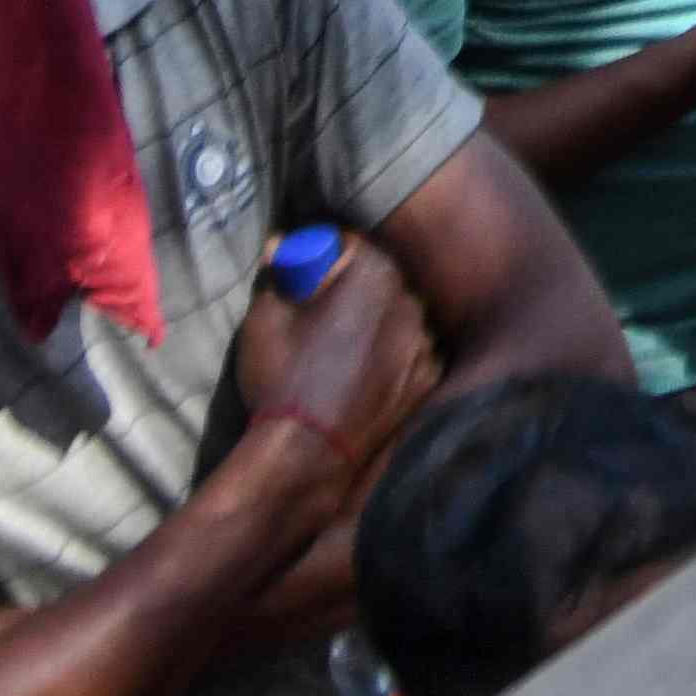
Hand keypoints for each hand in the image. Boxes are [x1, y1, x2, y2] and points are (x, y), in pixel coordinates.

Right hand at [228, 223, 441, 513]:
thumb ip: (280, 273)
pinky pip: (413, 350)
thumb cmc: (282, 378)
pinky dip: (395, 354)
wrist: (308, 453)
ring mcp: (424, 340)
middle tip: (323, 315)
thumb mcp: (265, 318)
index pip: (350, 243)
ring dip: (379, 320)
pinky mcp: (430, 376)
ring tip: (344, 349)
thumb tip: (280, 245)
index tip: (309, 274)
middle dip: (354, 287)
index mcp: (372, 273)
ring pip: (400, 314)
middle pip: (380, 277)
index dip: (324, 255)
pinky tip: (365, 372)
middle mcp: (410, 299)